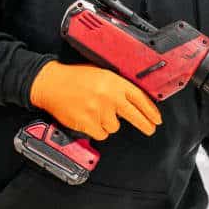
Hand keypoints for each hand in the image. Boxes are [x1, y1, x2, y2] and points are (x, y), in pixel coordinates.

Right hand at [30, 61, 161, 139]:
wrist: (51, 83)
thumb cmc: (75, 78)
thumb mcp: (101, 73)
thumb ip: (118, 86)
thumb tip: (136, 100)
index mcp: (115, 82)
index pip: (140, 98)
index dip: (151, 111)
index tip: (157, 118)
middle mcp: (109, 96)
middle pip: (135, 116)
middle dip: (145, 125)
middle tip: (150, 129)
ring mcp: (99, 111)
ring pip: (114, 127)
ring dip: (108, 123)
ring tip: (96, 112)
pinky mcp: (88, 123)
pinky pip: (101, 134)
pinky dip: (97, 130)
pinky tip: (89, 119)